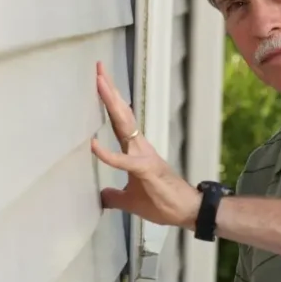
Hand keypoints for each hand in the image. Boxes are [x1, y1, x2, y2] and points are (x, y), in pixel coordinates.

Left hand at [90, 62, 200, 228]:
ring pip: (124, 125)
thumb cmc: (161, 203)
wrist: (186, 212)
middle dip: (109, 91)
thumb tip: (102, 196)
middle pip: (121, 114)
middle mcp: (139, 147)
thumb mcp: (130, 200)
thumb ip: (115, 195)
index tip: (100, 82)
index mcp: (135, 150)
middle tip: (98, 69)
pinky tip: (94, 146)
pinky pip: (124, 161)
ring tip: (100, 83)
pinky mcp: (146, 170)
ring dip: (111, 104)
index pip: (119, 121)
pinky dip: (108, 154)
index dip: (109, 102)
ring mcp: (143, 155)